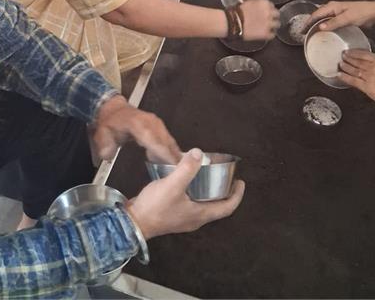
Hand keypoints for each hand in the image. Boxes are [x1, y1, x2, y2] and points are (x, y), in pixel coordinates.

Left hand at [92, 95, 180, 164]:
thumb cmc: (111, 122)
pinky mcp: (159, 126)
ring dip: (173, 156)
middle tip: (180, 174)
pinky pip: (168, 141)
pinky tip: (170, 164)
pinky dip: (170, 152)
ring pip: (169, 141)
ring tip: (176, 172)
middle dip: (173, 157)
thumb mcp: (102, 134)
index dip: (162, 151)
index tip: (171, 164)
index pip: (152, 138)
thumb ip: (105, 145)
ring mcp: (156, 123)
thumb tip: (108, 155)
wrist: (115, 109)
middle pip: (165, 141)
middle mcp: (150, 122)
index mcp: (136, 123)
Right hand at [127, 149, 244, 239]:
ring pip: (202, 204)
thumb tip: (199, 152)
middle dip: (222, 191)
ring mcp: (183, 218)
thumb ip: (187, 169)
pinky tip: (184, 181)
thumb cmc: (156, 207)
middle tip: (224, 176)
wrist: (133, 223)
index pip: (227, 208)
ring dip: (207, 191)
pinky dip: (193, 192)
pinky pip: (190, 203)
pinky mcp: (173, 215)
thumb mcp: (173, 185)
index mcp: (200, 215)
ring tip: (205, 174)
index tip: (241, 182)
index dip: (236, 195)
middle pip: (216, 206)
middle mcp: (195, 219)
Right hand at [238, 0, 278, 40]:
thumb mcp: (248, 3)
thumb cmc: (237, 12)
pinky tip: (266, 34)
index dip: (269, 9)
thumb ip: (257, 4)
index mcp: (264, 3)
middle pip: (277, 14)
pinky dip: (270, 35)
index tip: (266, 11)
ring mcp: (268, 24)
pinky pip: (273, 35)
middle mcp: (269, 13)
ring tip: (269, 27)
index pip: (272, 5)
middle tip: (268, 19)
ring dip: (273, 26)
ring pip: (277, 24)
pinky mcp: (266, 33)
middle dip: (273, 17)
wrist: (233, 22)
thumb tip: (259, 6)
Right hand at [310, 0, 374, 29]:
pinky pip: (328, 21)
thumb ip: (333, 22)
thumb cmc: (362, 12)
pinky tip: (323, 31)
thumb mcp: (347, 18)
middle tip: (305, 32)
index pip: (315, 14)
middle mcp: (332, 8)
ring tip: (311, 32)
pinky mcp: (340, 17)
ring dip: (316, 24)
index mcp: (331, 6)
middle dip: (310, 23)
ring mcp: (336, 13)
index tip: (303, 30)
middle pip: (317, 16)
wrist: (373, 12)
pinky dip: (323, 26)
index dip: (308, 22)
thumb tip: (320, 26)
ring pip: (322, 18)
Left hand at [338, 50, 374, 104]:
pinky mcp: (367, 87)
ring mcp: (369, 77)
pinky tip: (339, 75)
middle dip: (349, 58)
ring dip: (346, 66)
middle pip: (358, 61)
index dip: (356, 52)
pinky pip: (353, 81)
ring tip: (340, 63)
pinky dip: (345, 77)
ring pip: (354, 70)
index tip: (350, 51)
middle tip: (342, 56)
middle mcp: (374, 68)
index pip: (366, 55)